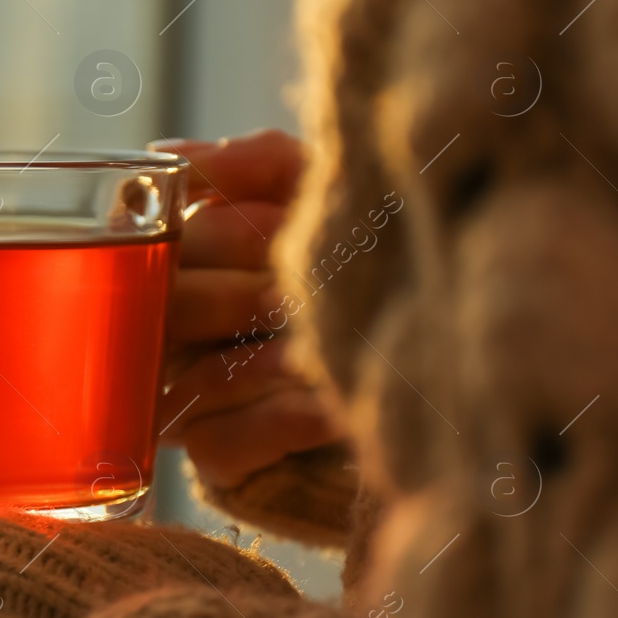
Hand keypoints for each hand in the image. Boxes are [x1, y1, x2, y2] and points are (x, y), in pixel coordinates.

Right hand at [152, 130, 346, 488]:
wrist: (445, 364)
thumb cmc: (376, 267)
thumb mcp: (328, 198)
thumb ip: (259, 163)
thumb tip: (172, 159)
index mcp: (196, 259)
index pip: (177, 239)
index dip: (235, 231)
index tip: (294, 230)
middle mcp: (182, 328)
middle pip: (171, 308)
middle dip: (245, 296)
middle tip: (301, 297)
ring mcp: (195, 394)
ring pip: (193, 376)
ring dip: (263, 361)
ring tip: (319, 353)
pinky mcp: (222, 459)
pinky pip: (218, 443)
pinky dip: (275, 422)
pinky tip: (326, 408)